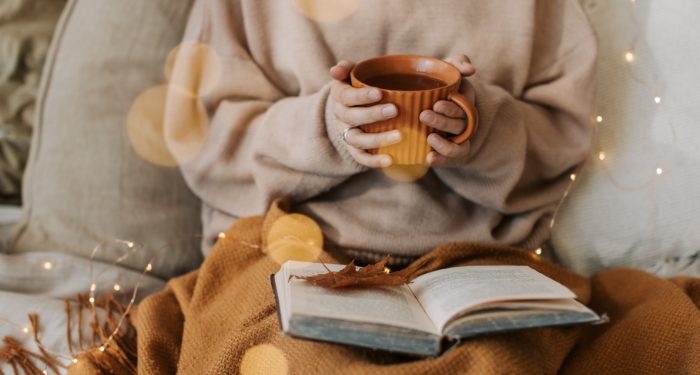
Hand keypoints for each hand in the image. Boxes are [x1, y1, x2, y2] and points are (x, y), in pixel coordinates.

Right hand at [329, 54, 475, 167]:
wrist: (365, 106)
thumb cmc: (393, 84)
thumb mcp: (403, 68)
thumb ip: (436, 64)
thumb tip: (470, 69)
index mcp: (344, 90)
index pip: (345, 92)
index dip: (360, 94)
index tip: (380, 92)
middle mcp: (342, 113)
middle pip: (351, 116)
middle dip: (371, 114)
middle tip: (394, 110)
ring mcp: (348, 133)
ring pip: (357, 140)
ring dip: (376, 139)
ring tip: (398, 136)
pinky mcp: (357, 150)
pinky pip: (362, 159)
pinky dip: (374, 161)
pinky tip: (391, 160)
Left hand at [421, 54, 475, 164]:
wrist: (422, 97)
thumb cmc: (437, 81)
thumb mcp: (447, 68)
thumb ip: (458, 62)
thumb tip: (470, 69)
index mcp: (465, 102)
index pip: (465, 108)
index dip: (452, 108)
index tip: (437, 104)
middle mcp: (464, 121)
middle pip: (460, 125)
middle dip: (443, 122)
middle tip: (424, 116)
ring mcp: (457, 137)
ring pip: (459, 145)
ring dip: (446, 145)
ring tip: (429, 139)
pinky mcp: (447, 150)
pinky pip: (450, 158)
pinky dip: (442, 160)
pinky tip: (429, 158)